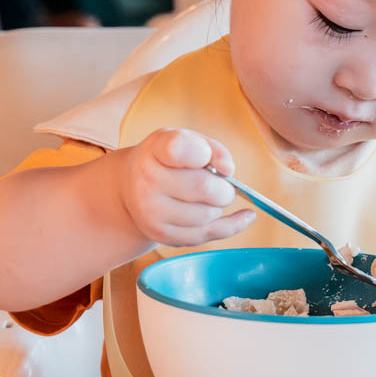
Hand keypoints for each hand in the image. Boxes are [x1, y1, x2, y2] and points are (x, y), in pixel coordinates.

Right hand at [115, 128, 254, 246]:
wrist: (130, 186)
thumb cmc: (167, 159)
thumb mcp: (187, 141)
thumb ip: (213, 149)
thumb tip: (228, 169)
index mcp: (156, 149)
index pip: (181, 149)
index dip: (204, 153)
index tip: (206, 157)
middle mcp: (147, 181)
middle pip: (203, 187)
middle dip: (223, 187)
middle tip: (221, 184)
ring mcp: (152, 212)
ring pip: (208, 215)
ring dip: (218, 206)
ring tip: (208, 197)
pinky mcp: (162, 235)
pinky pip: (207, 235)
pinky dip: (232, 225)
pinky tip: (246, 216)